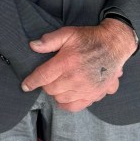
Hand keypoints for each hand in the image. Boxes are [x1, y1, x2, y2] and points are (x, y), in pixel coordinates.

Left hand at [20, 21, 137, 112]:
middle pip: (50, 89)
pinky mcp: (94, 95)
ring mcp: (85, 89)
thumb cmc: (89, 38)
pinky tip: (66, 96)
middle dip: (46, 84)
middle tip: (49, 77)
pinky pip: (75, 107)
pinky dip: (67, 104)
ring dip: (56, 93)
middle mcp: (75, 78)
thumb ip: (50, 40)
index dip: (31, 82)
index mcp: (66, 62)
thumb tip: (33, 46)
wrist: (114, 45)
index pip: (42, 77)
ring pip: (60, 99)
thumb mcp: (68, 33)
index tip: (25, 86)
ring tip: (59, 84)